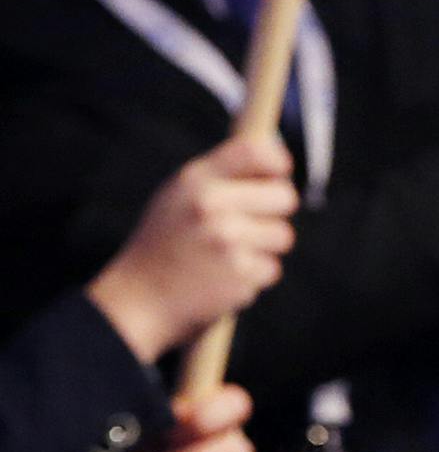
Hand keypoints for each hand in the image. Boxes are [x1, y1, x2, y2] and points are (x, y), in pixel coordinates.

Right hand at [85, 137, 297, 362]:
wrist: (140, 299)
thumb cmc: (165, 245)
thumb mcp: (179, 198)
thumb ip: (220, 179)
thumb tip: (276, 163)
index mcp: (195, 180)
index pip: (254, 152)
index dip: (277, 162)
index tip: (281, 174)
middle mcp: (211, 205)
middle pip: (285, 196)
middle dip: (277, 212)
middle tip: (252, 224)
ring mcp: (227, 240)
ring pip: (283, 236)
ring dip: (264, 248)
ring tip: (227, 255)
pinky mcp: (239, 274)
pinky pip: (270, 269)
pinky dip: (253, 277)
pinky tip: (222, 278)